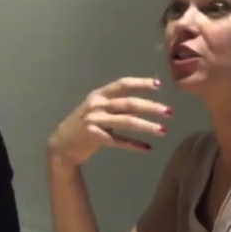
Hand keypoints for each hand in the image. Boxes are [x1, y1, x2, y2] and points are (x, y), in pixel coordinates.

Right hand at [48, 77, 171, 166]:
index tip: (159, 85)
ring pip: (126, 121)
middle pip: (129, 103)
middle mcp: (96, 105)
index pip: (122, 84)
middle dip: (151, 106)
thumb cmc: (85, 124)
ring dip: (147, 126)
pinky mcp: (94, 137)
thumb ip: (117, 105)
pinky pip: (119, 141)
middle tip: (169, 112)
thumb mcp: (98, 109)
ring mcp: (94, 121)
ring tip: (163, 130)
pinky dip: (134, 145)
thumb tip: (145, 103)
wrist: (62, 144)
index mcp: (98, 95)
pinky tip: (147, 148)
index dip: (141, 83)